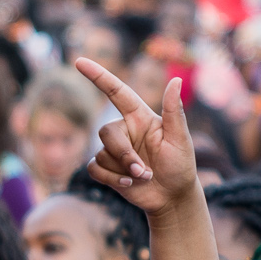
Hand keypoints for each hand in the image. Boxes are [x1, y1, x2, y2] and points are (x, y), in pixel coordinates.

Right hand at [73, 58, 190, 216]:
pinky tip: (128, 184)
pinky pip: (94, 168)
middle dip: (123, 154)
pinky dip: (111, 178)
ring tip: (144, 178)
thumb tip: (176, 80)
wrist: (173, 197)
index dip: (98, 76)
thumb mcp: (180, 139)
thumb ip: (174, 111)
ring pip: (102, 153)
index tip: (79, 62)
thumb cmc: (180, 165)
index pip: (116, 91)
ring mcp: (114, 150)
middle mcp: (124, 130)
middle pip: (106, 131)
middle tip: (144, 172)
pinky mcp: (106, 168)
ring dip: (123, 170)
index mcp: (140, 117)